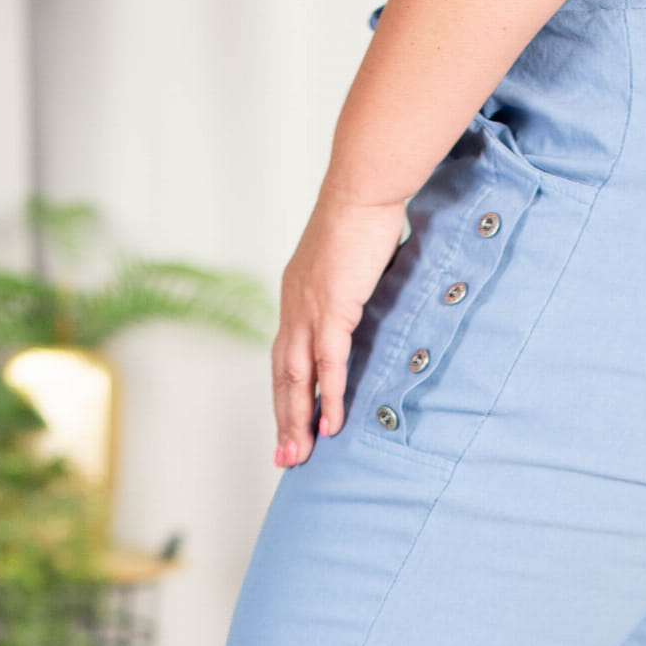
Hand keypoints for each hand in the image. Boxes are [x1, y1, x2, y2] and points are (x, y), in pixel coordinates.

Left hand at [272, 190, 407, 466]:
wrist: (363, 187)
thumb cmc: (363, 216)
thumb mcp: (350, 261)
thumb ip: (349, 287)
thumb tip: (362, 298)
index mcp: (296, 295)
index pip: (284, 356)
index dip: (284, 394)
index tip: (287, 425)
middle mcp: (294, 306)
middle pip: (282, 375)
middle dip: (283, 419)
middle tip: (285, 457)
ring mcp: (309, 309)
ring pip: (297, 377)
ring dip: (298, 419)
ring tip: (301, 453)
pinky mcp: (332, 309)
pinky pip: (328, 364)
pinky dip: (329, 396)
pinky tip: (331, 424)